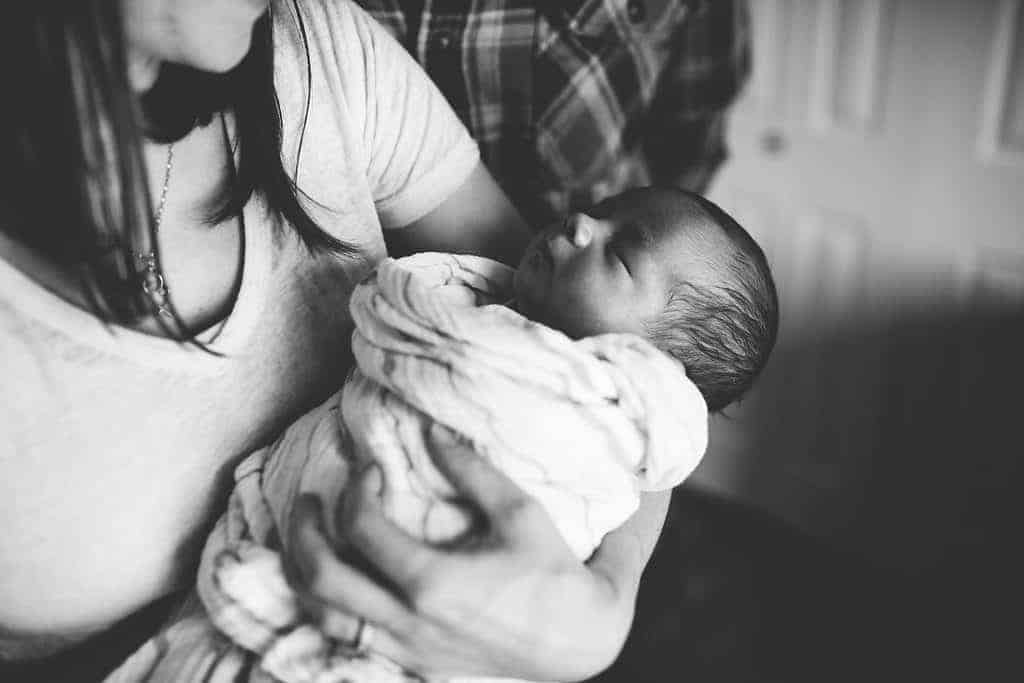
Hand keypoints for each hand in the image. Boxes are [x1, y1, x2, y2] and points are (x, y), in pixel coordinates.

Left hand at [286, 425, 633, 681]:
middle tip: (309, 499)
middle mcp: (409, 623)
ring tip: (308, 539)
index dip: (356, 488)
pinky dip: (329, 607)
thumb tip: (433, 431)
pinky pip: (348, 638)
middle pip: (322, 578)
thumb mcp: (520, 512)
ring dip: (305, 574)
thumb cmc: (555, 575)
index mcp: (432, 583)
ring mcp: (408, 650)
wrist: (580, 644)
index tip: (371, 467)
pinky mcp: (414, 664)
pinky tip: (337, 581)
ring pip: (325, 617)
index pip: (361, 528)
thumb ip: (471, 470)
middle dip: (303, 532)